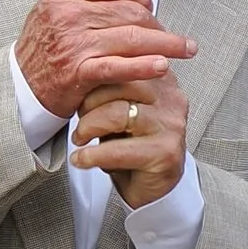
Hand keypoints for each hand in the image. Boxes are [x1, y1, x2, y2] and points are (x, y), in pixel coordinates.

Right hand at [15, 0, 195, 121]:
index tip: (150, 5)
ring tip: (185, 50)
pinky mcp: (79, 72)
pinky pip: (119, 66)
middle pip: (130, 11)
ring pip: (132, 37)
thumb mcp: (54, 10)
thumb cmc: (41, 49)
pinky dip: (144, 66)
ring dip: (166, 44)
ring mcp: (74, 43)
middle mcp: (68, 14)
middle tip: (172, 37)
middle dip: (158, 25)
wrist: (17, 85)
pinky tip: (162, 67)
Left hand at [71, 71, 192, 209]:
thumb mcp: (119, 108)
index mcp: (161, 79)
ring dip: (88, 127)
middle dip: (89, 101)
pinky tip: (83, 159)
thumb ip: (110, 86)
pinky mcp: (166, 153)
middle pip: (120, 82)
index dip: (95, 73)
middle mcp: (171, 98)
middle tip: (78, 118)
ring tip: (80, 139)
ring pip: (116, 114)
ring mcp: (171, 125)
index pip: (125, 60)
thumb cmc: (132, 145)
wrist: (152, 188)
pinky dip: (92, 155)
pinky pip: (119, 150)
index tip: (76, 87)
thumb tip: (78, 72)